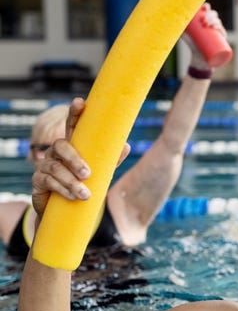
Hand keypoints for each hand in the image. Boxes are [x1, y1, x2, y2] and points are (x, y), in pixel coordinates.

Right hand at [31, 98, 129, 217]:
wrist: (66, 208)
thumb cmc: (85, 184)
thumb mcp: (101, 172)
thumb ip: (111, 160)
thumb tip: (126, 146)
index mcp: (73, 145)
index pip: (73, 126)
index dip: (75, 114)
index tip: (80, 102)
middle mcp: (56, 151)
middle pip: (61, 146)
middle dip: (74, 159)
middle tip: (87, 174)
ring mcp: (45, 164)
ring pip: (55, 168)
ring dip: (71, 182)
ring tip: (85, 194)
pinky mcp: (38, 180)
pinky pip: (48, 181)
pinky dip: (62, 189)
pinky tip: (72, 197)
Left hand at [182, 3, 226, 70]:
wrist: (199, 59)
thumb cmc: (193, 45)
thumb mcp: (185, 37)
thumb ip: (178, 30)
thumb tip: (167, 23)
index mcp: (206, 21)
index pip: (208, 11)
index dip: (207, 7)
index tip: (203, 7)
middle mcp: (213, 26)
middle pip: (214, 16)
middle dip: (210, 15)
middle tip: (203, 21)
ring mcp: (218, 33)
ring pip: (218, 24)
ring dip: (215, 22)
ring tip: (208, 25)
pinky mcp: (222, 42)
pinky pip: (223, 34)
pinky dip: (222, 31)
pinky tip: (219, 29)